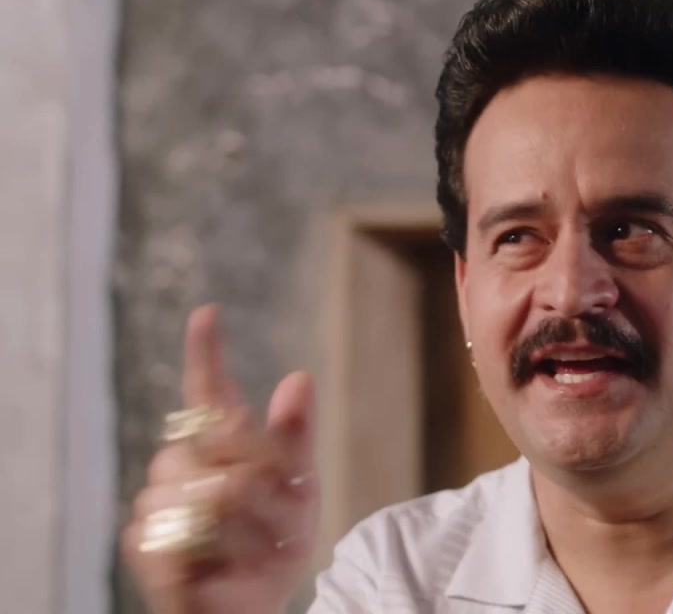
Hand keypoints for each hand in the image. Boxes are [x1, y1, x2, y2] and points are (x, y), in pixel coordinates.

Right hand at [122, 305, 318, 613]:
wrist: (254, 603)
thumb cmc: (275, 542)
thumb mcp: (301, 488)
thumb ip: (295, 437)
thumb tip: (299, 377)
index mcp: (223, 446)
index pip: (210, 394)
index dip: (206, 353)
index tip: (209, 313)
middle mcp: (185, 466)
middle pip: (229, 443)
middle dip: (270, 479)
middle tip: (284, 514)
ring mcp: (159, 503)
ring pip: (215, 491)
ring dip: (255, 526)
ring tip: (259, 548)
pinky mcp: (145, 543)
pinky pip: (190, 535)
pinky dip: (226, 558)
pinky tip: (230, 568)